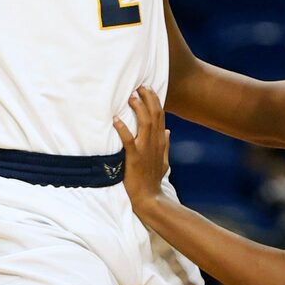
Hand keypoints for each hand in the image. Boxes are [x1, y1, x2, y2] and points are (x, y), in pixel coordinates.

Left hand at [114, 86, 171, 209]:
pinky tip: (115, 120)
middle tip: (139, 87)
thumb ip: (166, 145)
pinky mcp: (135, 159)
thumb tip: (169, 131)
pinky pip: (129, 140)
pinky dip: (122, 129)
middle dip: (148, 98)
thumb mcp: (164, 161)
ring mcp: (145, 150)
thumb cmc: (153, 180)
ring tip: (130, 98)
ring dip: (138, 109)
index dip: (155, 100)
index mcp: (161, 142)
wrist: (149, 198)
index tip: (147, 89)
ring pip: (145, 123)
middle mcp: (155, 143)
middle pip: (155, 115)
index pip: (161, 116)